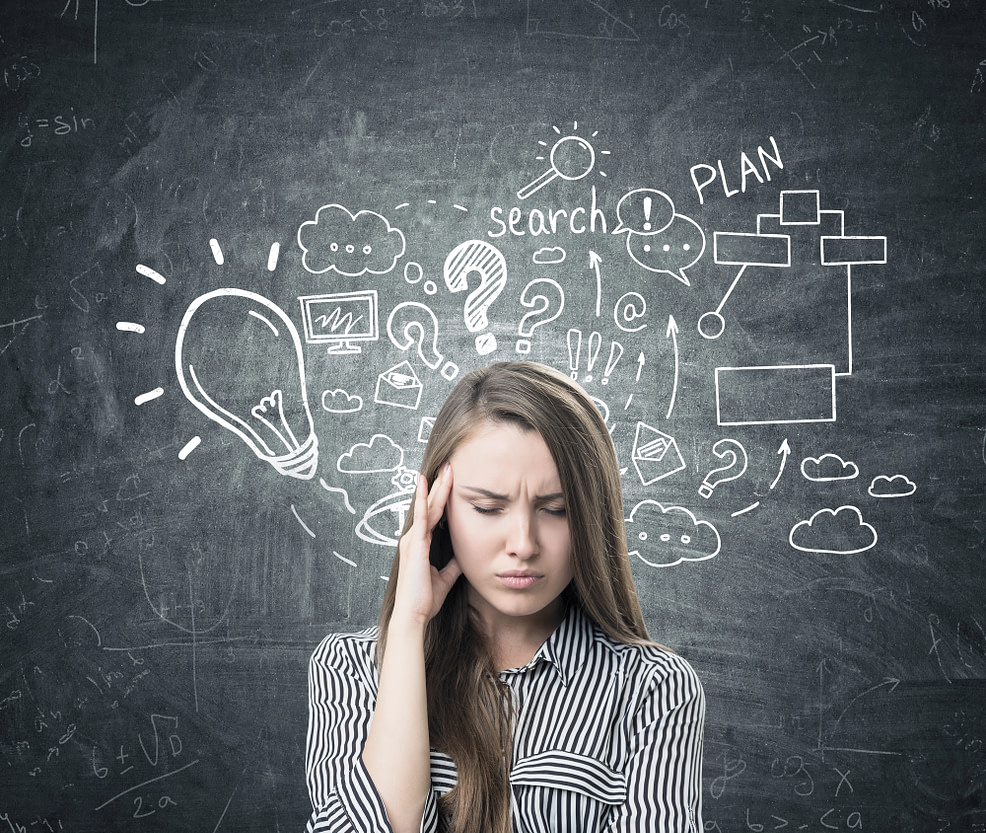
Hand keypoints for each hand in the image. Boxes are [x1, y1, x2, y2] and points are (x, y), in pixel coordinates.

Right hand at [392, 464, 461, 627]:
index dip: (442, 498)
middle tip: (449, 466)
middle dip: (440, 486)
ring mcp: (413, 539)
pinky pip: (421, 516)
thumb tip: (464, 556)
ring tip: (445, 469)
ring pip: (427, 507)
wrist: (413, 615)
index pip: (434, 515)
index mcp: (420, 545)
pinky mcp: (415, 543)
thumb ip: (453, 564)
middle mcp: (414, 538)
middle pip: (430, 506)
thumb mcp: (445, 577)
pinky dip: (422, 498)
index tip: (451, 482)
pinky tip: (425, 483)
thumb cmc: (425, 599)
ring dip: (436, 487)